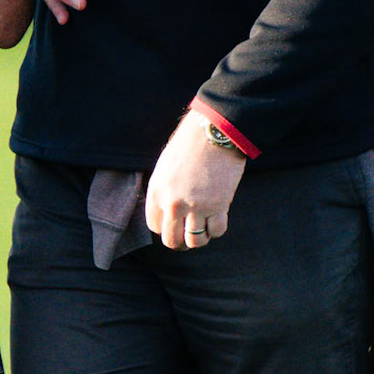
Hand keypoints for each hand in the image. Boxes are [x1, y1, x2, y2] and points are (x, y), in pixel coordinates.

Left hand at [145, 111, 245, 251]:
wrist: (214, 131)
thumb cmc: (189, 144)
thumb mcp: (165, 166)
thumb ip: (163, 191)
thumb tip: (166, 212)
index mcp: (157, 191)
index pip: (154, 226)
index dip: (165, 228)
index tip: (174, 225)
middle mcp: (173, 203)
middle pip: (172, 240)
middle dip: (180, 242)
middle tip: (187, 237)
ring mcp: (196, 206)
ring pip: (195, 241)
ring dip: (199, 238)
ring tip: (203, 229)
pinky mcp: (218, 205)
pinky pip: (217, 231)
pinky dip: (217, 229)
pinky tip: (217, 220)